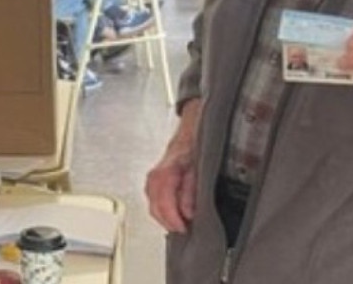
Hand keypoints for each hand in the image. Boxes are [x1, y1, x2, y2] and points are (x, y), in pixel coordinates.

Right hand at [146, 100, 199, 232]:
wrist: (193, 124)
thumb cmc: (198, 141)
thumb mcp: (201, 165)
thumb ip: (192, 189)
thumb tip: (188, 211)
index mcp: (169, 167)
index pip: (162, 195)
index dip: (171, 214)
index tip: (182, 226)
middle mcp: (158, 171)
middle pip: (153, 200)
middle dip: (166, 218)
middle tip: (181, 229)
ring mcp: (155, 173)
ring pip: (152, 199)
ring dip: (163, 214)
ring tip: (177, 224)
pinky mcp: (157, 176)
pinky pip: (154, 195)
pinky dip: (162, 207)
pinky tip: (172, 213)